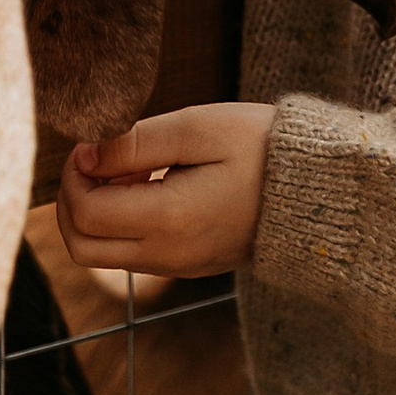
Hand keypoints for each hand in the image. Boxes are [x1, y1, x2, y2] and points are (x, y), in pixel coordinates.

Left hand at [56, 103, 274, 277]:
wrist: (322, 188)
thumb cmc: (263, 148)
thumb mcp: (199, 128)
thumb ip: (135, 142)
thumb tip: (84, 155)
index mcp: (169, 220)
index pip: (84, 212)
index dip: (73, 174)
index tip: (93, 142)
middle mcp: (169, 255)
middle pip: (81, 246)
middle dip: (73, 200)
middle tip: (99, 160)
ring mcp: (179, 267)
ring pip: (103, 254)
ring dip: (97, 212)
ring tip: (131, 168)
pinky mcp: (189, 265)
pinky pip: (133, 254)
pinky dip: (122, 222)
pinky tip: (151, 184)